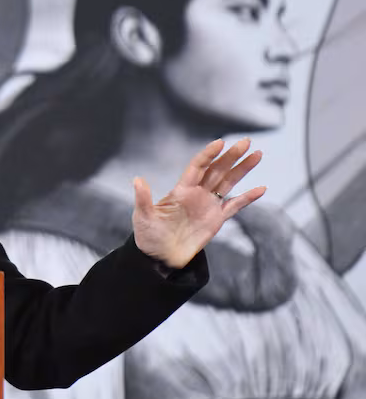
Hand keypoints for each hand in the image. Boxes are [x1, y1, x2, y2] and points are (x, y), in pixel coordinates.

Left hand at [132, 138, 264, 268]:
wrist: (161, 257)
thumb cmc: (148, 236)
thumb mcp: (143, 216)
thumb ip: (144, 199)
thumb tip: (137, 180)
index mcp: (181, 190)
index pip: (198, 167)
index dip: (208, 155)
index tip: (220, 143)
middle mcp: (197, 194)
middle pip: (217, 170)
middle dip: (231, 156)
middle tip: (246, 141)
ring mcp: (208, 205)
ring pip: (229, 182)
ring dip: (242, 169)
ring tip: (257, 154)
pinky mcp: (216, 220)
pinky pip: (235, 206)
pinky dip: (248, 198)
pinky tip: (261, 188)